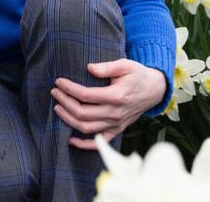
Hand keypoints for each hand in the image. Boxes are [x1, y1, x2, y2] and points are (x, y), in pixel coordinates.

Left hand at [50, 59, 166, 150]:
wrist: (155, 90)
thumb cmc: (138, 75)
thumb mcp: (125, 65)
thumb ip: (106, 67)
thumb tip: (89, 68)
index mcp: (117, 96)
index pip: (86, 95)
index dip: (69, 89)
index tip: (59, 82)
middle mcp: (115, 112)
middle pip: (83, 113)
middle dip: (65, 102)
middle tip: (54, 92)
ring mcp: (116, 123)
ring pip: (87, 128)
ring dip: (69, 120)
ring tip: (57, 108)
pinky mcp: (117, 130)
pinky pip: (100, 142)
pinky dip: (84, 144)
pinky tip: (71, 139)